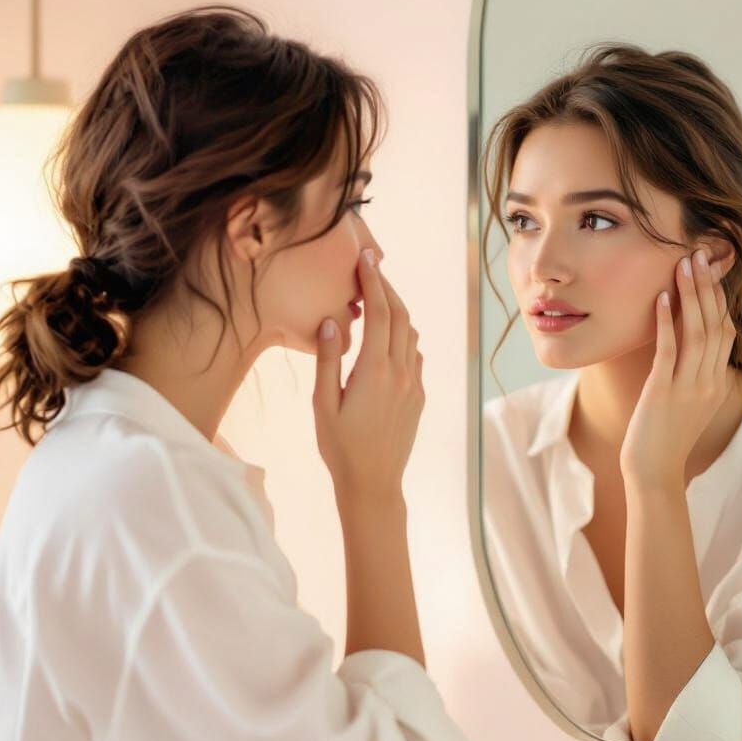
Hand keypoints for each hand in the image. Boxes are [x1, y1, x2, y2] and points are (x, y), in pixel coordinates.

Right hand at [312, 249, 424, 498]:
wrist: (373, 482)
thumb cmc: (340, 446)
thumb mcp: (324, 404)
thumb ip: (328, 361)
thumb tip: (331, 322)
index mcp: (375, 371)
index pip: (380, 313)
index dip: (374, 281)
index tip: (366, 258)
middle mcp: (401, 373)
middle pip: (401, 316)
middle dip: (388, 287)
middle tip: (372, 266)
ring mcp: (413, 384)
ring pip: (412, 334)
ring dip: (397, 310)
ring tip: (378, 296)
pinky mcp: (418, 396)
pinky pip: (415, 355)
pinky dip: (404, 336)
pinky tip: (389, 337)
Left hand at [618, 249, 735, 488]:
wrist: (654, 473)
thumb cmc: (663, 437)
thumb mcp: (686, 402)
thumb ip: (692, 374)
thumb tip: (683, 342)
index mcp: (717, 383)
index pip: (725, 330)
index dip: (718, 297)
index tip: (711, 268)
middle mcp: (709, 381)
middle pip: (716, 323)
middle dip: (708, 286)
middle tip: (700, 253)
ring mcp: (689, 387)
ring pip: (697, 331)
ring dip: (690, 295)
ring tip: (683, 264)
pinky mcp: (664, 392)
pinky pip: (669, 350)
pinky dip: (666, 321)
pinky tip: (659, 297)